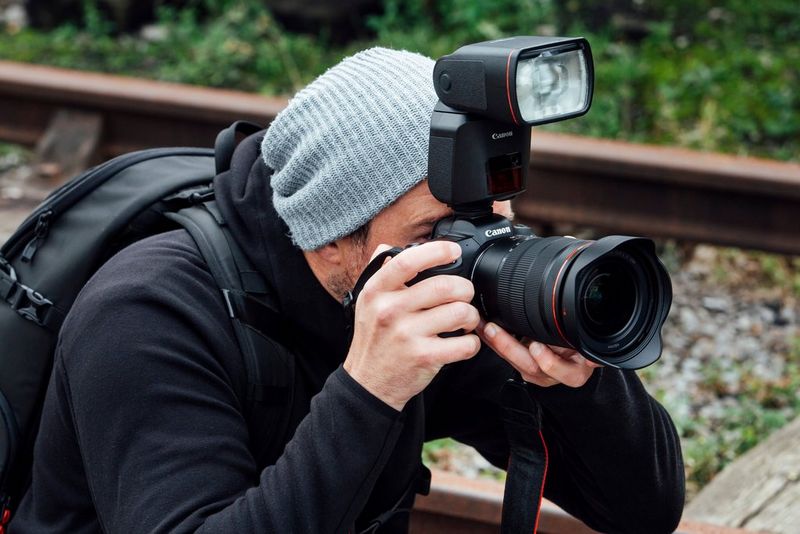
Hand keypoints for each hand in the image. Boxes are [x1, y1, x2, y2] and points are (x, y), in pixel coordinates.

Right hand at [344, 242, 481, 410]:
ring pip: (459, 313)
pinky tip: (463, 341)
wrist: (368, 384)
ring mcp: (407, 335)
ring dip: (471, 315)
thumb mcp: (367, 302)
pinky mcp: (424, 358)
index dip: (436, 251)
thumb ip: (381, 272)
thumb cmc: (374, 339)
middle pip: (444, 286)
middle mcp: (390, 311)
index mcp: (376, 291)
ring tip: (464, 319)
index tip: (453, 251)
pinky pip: (464, 344)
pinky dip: (472, 342)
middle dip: (465, 289)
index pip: (407, 261)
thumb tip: (393, 246)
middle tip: (464, 295)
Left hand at [476, 320, 600, 387]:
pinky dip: (493, 341)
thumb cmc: (584, 349)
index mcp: (574, 372)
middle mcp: (553, 375)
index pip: (564, 372)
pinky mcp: (523, 365)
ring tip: (482, 325)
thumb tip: (594, 359)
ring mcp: (536, 372)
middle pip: (530, 366)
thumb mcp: (591, 346)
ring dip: (495, 342)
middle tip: (494, 330)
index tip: (536, 347)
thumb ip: (595, 353)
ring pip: (514, 361)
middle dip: (509, 347)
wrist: (577, 356)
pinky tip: (482, 328)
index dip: (549, 362)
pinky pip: (506, 355)